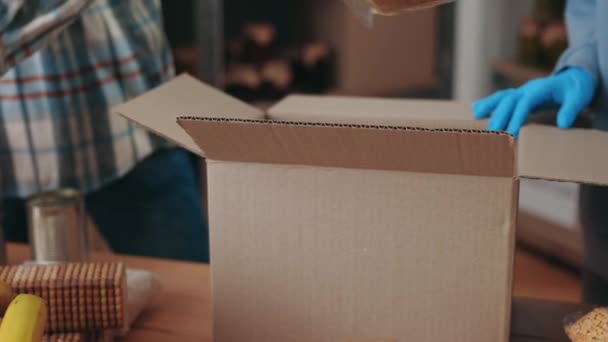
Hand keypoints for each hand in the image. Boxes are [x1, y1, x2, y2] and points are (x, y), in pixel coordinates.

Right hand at [472, 67, 595, 136]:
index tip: (511, 132)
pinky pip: (501, 98)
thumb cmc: (576, 89)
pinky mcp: (519, 96)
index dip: (517, 116)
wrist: (574, 79)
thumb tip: (563, 124)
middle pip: (509, 99)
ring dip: (488, 105)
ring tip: (476, 116)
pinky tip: (477, 110)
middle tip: (493, 132)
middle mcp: (528, 88)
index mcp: (542, 88)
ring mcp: (522, 91)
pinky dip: (489, 103)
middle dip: (500, 115)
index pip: (525, 101)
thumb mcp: (579, 97)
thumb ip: (571, 109)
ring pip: (502, 96)